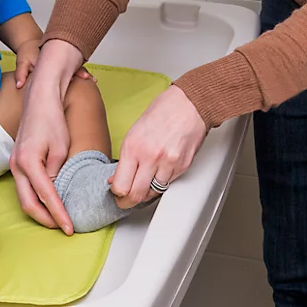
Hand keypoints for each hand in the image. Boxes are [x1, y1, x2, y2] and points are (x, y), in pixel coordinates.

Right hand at [8, 40, 87, 232]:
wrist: (39, 100)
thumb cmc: (52, 120)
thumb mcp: (62, 148)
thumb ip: (57, 173)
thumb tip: (55, 191)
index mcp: (29, 162)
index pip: (46, 196)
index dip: (59, 214)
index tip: (69, 228)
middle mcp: (17, 165)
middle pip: (28, 203)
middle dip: (46, 219)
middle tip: (63, 228)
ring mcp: (14, 164)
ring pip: (24, 196)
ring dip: (40, 210)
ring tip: (57, 218)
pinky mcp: (16, 162)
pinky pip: (24, 186)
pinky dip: (35, 198)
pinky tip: (48, 201)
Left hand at [12, 36, 92, 88]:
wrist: (30, 44)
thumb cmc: (27, 53)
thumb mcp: (22, 62)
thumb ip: (21, 73)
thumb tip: (19, 85)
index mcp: (50, 57)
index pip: (64, 63)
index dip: (74, 70)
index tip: (83, 75)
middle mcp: (58, 56)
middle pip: (73, 63)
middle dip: (82, 71)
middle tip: (92, 79)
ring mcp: (61, 58)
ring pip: (74, 65)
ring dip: (82, 72)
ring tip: (93, 80)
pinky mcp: (62, 62)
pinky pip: (72, 67)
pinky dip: (79, 72)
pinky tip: (87, 80)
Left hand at [107, 86, 207, 208]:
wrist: (190, 104)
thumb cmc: (163, 112)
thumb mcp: (135, 131)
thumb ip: (126, 157)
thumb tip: (116, 177)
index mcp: (134, 147)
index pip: (121, 185)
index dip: (117, 194)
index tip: (116, 194)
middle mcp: (150, 157)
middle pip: (136, 195)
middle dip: (128, 202)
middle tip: (125, 201)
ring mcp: (168, 163)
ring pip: (153, 193)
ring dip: (146, 192)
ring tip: (142, 185)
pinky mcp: (182, 166)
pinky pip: (168, 183)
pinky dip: (161, 182)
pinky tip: (158, 173)